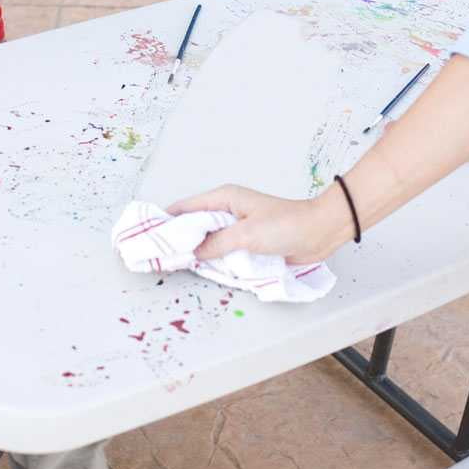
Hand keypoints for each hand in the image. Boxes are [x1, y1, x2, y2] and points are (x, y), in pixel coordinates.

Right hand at [167, 184, 341, 263]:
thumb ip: (216, 244)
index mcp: (224, 198)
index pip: (185, 208)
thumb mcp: (246, 234)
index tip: (149, 236)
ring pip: (206, 241)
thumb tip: (192, 253)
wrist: (319, 233)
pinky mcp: (246, 243)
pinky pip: (221, 252)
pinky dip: (212, 260)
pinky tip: (201, 270)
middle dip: (177, 240)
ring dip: (195, 252)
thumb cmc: (286, 225)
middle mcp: (227, 211)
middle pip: (193, 225)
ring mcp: (236, 228)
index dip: (166, 221)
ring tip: (174, 265)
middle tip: (158, 256)